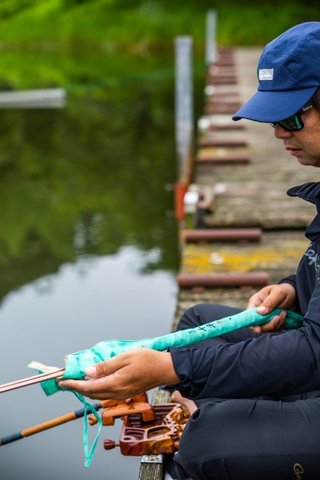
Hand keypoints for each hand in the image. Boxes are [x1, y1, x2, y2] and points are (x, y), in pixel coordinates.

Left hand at [58, 348, 179, 399]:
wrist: (165, 369)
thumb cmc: (148, 360)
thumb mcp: (125, 358)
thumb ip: (105, 366)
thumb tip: (88, 372)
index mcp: (115, 384)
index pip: (88, 386)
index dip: (73, 384)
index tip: (62, 380)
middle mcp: (117, 393)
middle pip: (91, 393)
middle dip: (76, 387)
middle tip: (64, 381)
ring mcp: (122, 395)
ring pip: (97, 394)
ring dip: (85, 389)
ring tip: (75, 381)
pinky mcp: (126, 393)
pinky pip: (105, 393)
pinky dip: (95, 388)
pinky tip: (93, 381)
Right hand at [247, 283, 295, 333]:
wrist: (294, 295)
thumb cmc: (284, 291)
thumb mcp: (278, 293)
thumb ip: (269, 302)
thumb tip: (260, 312)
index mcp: (255, 301)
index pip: (249, 314)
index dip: (252, 322)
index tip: (259, 329)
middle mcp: (258, 311)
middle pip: (257, 325)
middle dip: (269, 324)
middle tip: (278, 317)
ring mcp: (264, 318)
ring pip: (266, 328)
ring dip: (277, 324)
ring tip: (283, 313)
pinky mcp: (272, 322)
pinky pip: (274, 329)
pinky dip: (280, 325)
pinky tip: (284, 316)